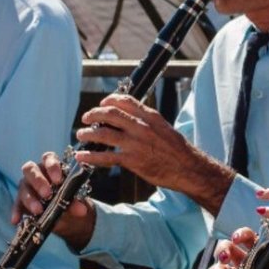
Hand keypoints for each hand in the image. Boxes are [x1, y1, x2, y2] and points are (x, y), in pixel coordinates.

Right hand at [13, 151, 95, 249]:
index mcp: (51, 167)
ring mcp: (26, 186)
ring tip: (38, 210)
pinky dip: (17, 212)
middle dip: (38, 181)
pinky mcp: (20, 200)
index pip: (49, 158)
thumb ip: (76, 203)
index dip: (52, 166)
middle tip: (47, 194)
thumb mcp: (74, 201)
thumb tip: (82, 211)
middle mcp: (36, 173)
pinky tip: (16, 220)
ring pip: (23, 187)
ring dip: (30, 199)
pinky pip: (16, 204)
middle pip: (30, 169)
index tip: (58, 180)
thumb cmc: (69, 199)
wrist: (65, 215)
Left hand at [72, 94, 233, 212]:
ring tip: (81, 135)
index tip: (102, 104)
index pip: (126, 100)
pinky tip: (82, 156)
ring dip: (88, 133)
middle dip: (94, 114)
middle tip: (86, 118)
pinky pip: (106, 157)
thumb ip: (148, 121)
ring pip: (104, 133)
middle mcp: (142, 127)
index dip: (109, 100)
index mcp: (151, 117)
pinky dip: (90, 156)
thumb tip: (131, 117)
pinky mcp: (132, 161)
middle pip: (110, 113)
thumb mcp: (164, 128)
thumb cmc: (177, 150)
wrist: (188, 168)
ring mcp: (136, 144)